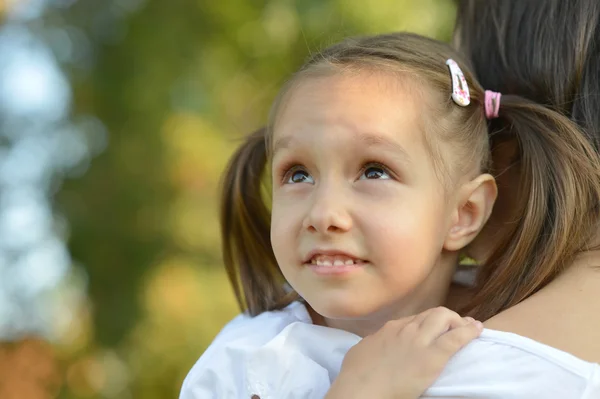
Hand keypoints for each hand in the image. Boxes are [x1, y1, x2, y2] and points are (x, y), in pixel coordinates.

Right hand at [325, 307, 482, 398]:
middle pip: (433, 314)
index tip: (436, 329)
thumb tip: (376, 343)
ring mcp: (419, 340)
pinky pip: (456, 338)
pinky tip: (477, 330)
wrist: (361, 388)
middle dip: (447, 319)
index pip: (416, 318)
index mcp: (390, 328)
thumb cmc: (356, 375)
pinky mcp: (433, 355)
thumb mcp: (362, 351)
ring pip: (444, 317)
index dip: (429, 323)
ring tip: (468, 329)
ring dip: (458, 322)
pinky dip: (469, 332)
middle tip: (455, 328)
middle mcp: (406, 329)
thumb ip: (374, 343)